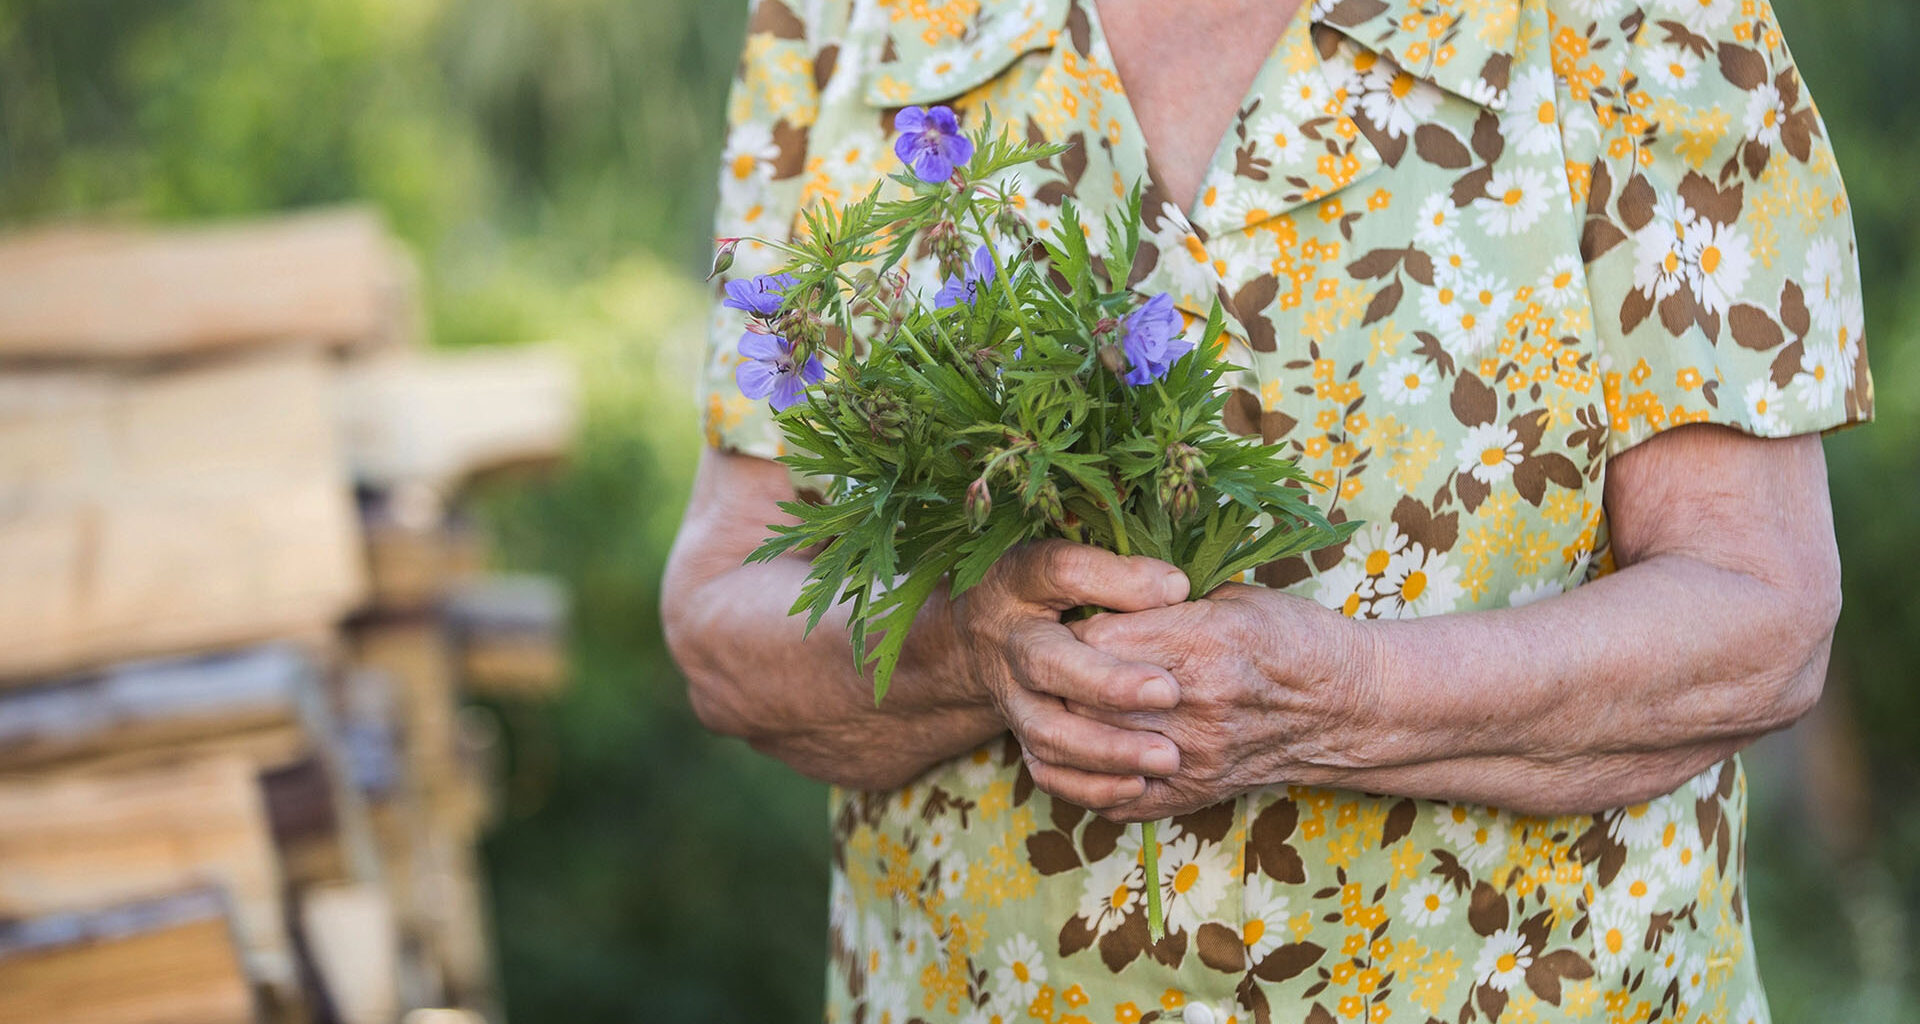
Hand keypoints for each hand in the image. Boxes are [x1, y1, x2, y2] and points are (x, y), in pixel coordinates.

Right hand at [949, 540, 1192, 808]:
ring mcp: (1008, 695)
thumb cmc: (1049, 588)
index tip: (1177, 590)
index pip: (1060, 572)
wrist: (983, 632)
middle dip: (1107, 684)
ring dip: (1107, 749)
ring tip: (1167, 756)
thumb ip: (1122, 570)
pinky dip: (1090, 785)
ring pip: (1045, 730)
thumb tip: (1176, 589)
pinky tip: (1138, 785)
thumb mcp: (1075, 561)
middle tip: (1170, 692)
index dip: (1116, 582)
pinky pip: (1046, 772)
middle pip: (1045, 662)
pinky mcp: (1017, 736)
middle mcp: (1007, 639)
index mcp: (1022, 580)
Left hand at [1055, 583, 1376, 821]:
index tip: (1073, 620)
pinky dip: (1087, 777)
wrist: (1350, 707)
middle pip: (1083, 697)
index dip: (1073, 629)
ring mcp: (1194, 757)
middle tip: (1059, 663)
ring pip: (1091, 749)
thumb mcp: (1231, 597)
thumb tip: (1095, 601)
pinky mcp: (1194, 793)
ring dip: (1068, 726)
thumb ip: (1162, 604)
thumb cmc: (1292, 639)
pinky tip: (1083, 750)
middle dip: (1059, 678)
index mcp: (1203, 642)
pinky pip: (1114, 798)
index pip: (1096, 641)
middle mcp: (1196, 704)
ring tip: (1064, 702)